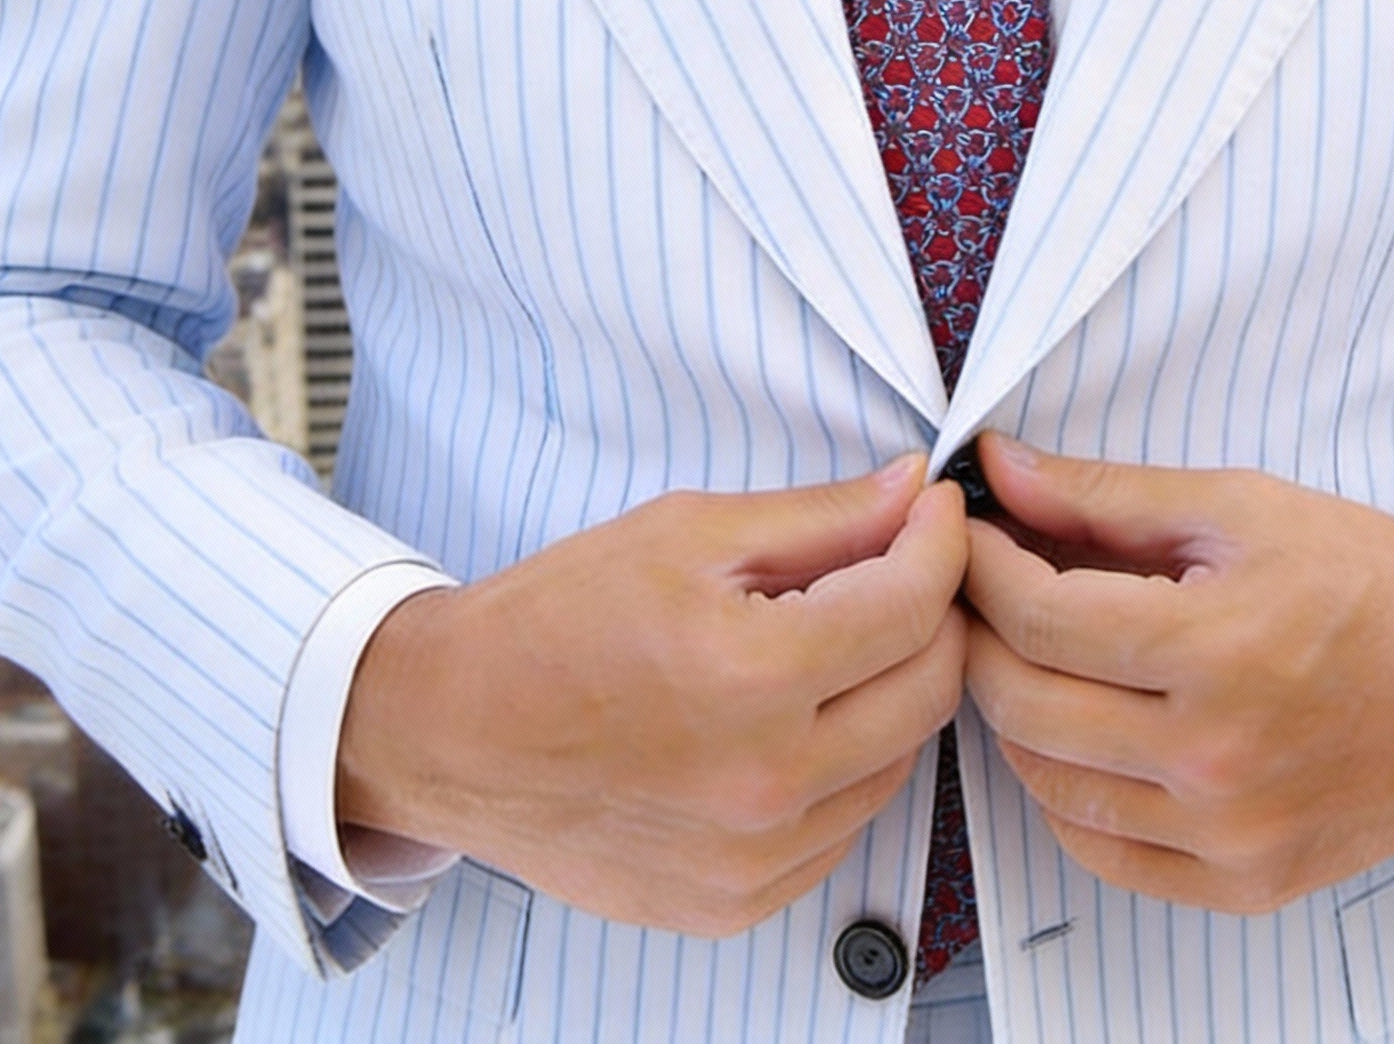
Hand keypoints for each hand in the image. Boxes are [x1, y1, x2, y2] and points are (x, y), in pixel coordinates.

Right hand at [337, 456, 967, 936]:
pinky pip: (847, 824)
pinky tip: (800, 715)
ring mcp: (755, 858)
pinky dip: (849, 762)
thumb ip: (820, 517)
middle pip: (931, 688)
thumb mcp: (688, 532)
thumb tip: (912, 491)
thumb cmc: (555, 621)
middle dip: (936, 612)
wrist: (452, 730)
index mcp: (751, 676)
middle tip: (903, 565)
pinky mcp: (739, 903)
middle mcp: (765, 781)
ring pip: (902, 759)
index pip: (913, 605)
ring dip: (895, 688)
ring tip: (841, 639)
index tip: (934, 510)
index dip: (941, 541)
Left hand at [961, 436, 1393, 914]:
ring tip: (1032, 653)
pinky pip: (1105, 851)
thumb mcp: (1240, 506)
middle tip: (984, 589)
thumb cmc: (1371, 578)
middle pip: (1024, 704)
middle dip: (982, 634)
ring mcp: (1230, 833)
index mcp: (1216, 649)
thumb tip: (999, 468)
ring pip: (1049, 784)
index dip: (981, 566)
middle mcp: (1217, 758)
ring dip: (1016, 713)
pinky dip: (1069, 793)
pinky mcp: (1247, 881)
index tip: (970, 534)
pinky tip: (1082, 734)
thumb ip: (1106, 495)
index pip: (1037, 618)